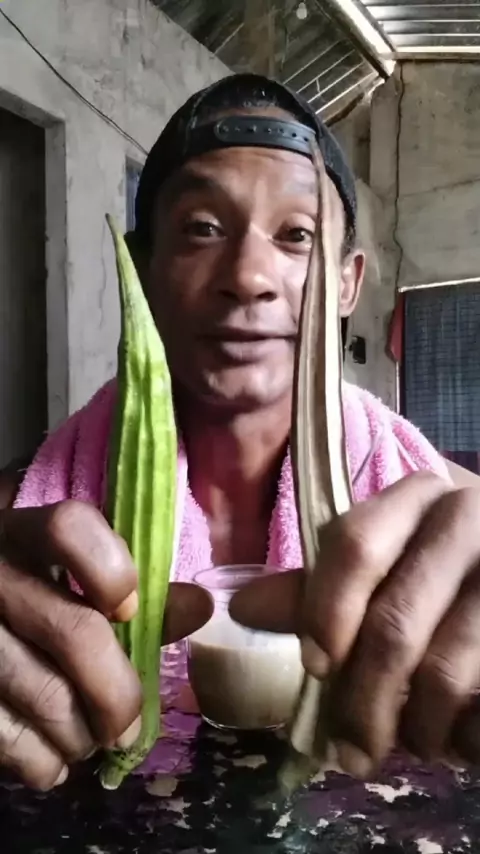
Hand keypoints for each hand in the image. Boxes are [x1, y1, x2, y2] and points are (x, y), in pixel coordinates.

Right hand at [0, 501, 212, 789]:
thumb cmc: (26, 597)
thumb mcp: (63, 579)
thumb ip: (128, 590)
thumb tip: (201, 606)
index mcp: (23, 535)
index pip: (69, 528)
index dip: (110, 571)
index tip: (127, 610)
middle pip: (74, 632)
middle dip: (116, 693)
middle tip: (127, 725)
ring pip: (44, 695)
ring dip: (83, 735)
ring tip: (91, 740)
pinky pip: (7, 739)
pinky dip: (42, 762)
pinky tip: (52, 755)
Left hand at [230, 472, 479, 775]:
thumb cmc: (447, 572)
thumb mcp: (391, 564)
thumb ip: (322, 586)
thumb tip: (244, 607)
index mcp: (420, 497)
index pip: (356, 545)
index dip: (325, 611)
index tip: (314, 666)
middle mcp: (470, 519)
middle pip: (394, 624)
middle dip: (363, 702)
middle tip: (349, 754)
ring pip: (444, 672)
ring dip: (418, 729)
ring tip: (414, 744)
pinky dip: (466, 735)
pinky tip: (461, 738)